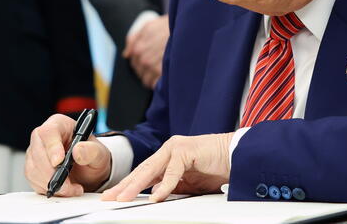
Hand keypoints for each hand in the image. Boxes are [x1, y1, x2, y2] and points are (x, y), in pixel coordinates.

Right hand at [25, 114, 111, 195]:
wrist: (89, 171)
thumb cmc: (92, 156)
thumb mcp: (99, 153)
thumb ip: (92, 151)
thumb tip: (78, 150)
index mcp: (59, 124)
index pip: (49, 132)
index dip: (52, 147)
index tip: (59, 162)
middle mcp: (43, 137)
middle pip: (37, 152)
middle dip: (52, 173)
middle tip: (68, 185)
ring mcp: (35, 153)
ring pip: (33, 169)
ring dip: (51, 183)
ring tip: (70, 188)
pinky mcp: (33, 168)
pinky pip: (33, 180)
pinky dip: (47, 188)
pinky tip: (62, 189)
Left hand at [101, 133, 233, 201]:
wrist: (237, 155)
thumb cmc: (216, 168)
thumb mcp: (189, 183)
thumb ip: (172, 187)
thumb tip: (154, 196)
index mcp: (167, 157)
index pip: (143, 173)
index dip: (128, 185)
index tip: (114, 197)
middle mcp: (168, 149)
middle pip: (142, 171)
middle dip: (125, 186)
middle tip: (109, 198)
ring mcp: (176, 147)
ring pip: (151, 169)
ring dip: (136, 186)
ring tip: (123, 198)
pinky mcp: (186, 150)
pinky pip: (173, 171)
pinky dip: (165, 185)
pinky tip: (156, 196)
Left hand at [123, 15, 168, 88]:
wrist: (187, 29)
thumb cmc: (168, 27)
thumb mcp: (149, 27)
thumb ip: (134, 40)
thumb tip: (126, 54)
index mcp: (138, 48)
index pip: (133, 63)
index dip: (140, 63)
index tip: (149, 60)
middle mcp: (143, 59)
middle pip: (139, 73)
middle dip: (146, 70)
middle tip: (157, 64)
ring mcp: (153, 68)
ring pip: (146, 81)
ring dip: (152, 77)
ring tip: (162, 70)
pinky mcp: (163, 73)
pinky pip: (155, 85)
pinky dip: (159, 82)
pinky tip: (165, 75)